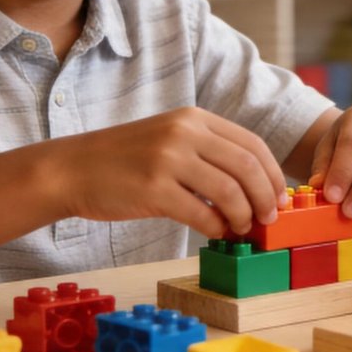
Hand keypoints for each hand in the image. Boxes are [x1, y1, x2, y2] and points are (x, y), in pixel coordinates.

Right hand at [58, 107, 286, 239]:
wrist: (72, 169)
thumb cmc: (123, 160)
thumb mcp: (169, 140)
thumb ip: (207, 154)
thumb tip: (252, 188)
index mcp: (193, 118)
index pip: (252, 144)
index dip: (272, 175)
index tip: (279, 198)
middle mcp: (184, 133)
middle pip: (247, 167)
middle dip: (266, 198)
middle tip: (269, 220)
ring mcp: (168, 159)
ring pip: (229, 191)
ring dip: (244, 216)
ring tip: (241, 229)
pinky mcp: (153, 189)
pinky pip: (201, 214)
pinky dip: (216, 228)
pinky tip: (216, 233)